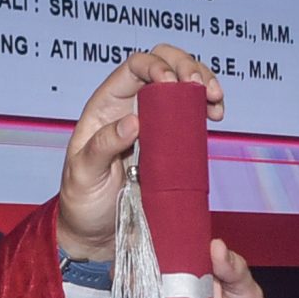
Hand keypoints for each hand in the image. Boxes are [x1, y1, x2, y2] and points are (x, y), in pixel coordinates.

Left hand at [57, 45, 226, 260]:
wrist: (97, 233)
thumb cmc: (82, 201)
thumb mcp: (83, 174)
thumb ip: (101, 147)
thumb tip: (132, 122)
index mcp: (107, 106)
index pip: (134, 67)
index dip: (156, 66)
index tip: (173, 84)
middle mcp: (132, 106)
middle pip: (163, 64)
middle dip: (187, 66)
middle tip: (203, 88)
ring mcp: (154, 122)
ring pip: (182, 83)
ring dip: (204, 82)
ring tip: (215, 100)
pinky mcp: (171, 141)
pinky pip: (191, 113)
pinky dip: (207, 106)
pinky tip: (216, 114)